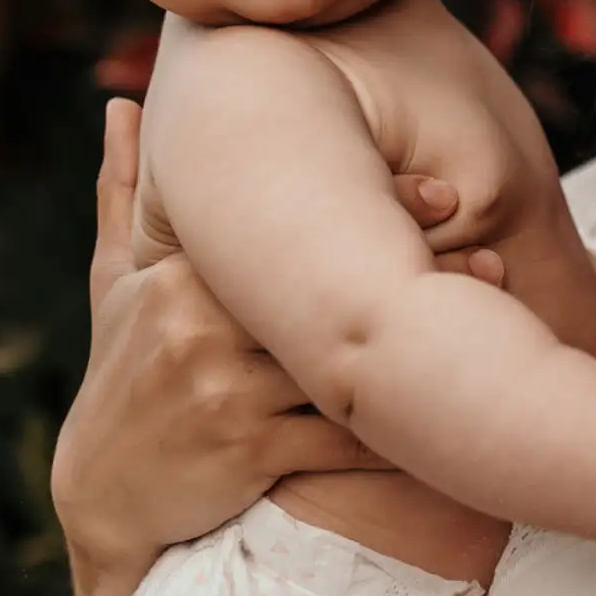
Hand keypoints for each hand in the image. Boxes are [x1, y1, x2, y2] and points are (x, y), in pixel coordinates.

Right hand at [52, 100, 505, 574]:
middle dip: (412, 270)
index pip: (286, 233)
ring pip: (344, 366)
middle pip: (326, 293)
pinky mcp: (249, 457)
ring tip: (494, 329)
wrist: (101, 494)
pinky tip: (451, 415)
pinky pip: (341, 444)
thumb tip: (121, 102)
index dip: (372, 208)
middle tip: (491, 255)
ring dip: (422, 349)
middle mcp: (202, 330)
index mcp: (180, 278)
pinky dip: (397, 433)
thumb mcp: (114, 283)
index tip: (440, 192)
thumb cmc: (118, 374)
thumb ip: (124, 191)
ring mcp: (227, 396)